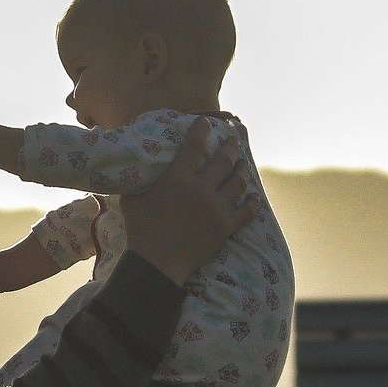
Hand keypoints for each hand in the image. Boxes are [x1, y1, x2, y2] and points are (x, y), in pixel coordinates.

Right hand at [121, 117, 258, 285]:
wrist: (157, 263)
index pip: (194, 146)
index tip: (206, 122)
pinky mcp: (226, 227)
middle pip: (224, 160)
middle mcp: (202, 189)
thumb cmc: (141, 231)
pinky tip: (254, 198)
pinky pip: (247, 212)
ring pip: (238, 182)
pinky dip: (252, 203)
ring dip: (242, 171)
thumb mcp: (133, 200)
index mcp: (178, 179)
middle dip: (230, 146)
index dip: (202, 130)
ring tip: (243, 165)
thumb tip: (136, 169)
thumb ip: (141, 182)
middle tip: (233, 140)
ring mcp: (217, 208)